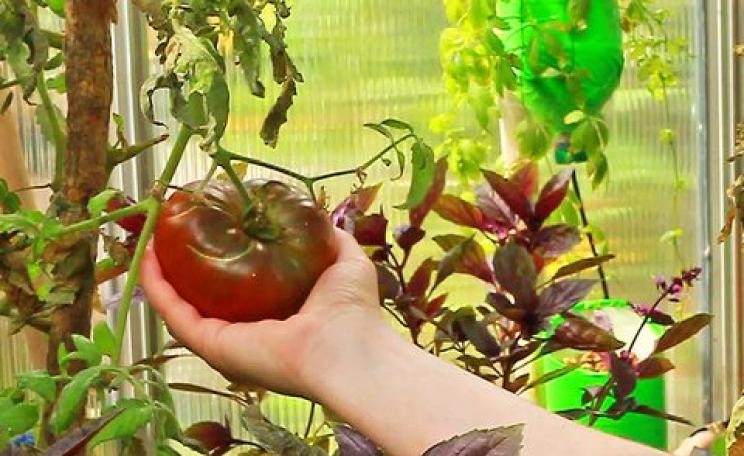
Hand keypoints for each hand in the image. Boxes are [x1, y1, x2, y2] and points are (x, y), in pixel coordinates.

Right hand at [140, 228, 383, 397]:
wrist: (349, 346)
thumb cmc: (352, 308)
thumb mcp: (344, 260)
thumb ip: (330, 241)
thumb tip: (323, 221)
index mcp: (274, 313)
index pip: (236, 285)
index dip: (218, 258)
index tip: (205, 226)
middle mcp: (246, 329)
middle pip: (202, 294)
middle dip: (181, 264)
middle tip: (168, 230)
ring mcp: (226, 340)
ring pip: (182, 304)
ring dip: (160, 273)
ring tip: (148, 239)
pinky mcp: (212, 346)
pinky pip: (176, 315)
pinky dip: (157, 289)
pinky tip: (146, 259)